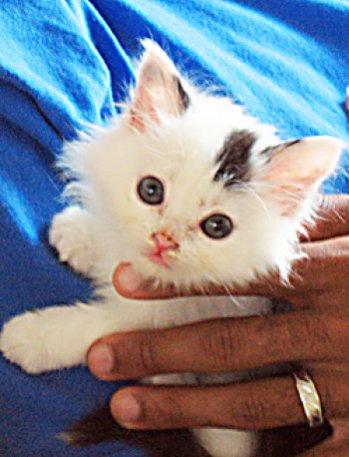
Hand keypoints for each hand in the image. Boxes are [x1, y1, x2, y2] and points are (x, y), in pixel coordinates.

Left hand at [88, 194, 348, 456]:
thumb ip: (320, 219)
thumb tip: (272, 204)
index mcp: (330, 274)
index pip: (237, 276)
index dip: (179, 279)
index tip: (125, 279)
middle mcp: (331, 329)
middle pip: (229, 344)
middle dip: (159, 351)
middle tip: (103, 358)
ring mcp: (348, 383)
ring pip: (252, 402)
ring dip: (186, 407)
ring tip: (128, 408)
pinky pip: (310, 452)